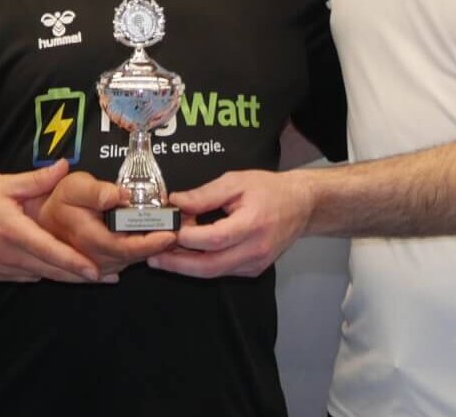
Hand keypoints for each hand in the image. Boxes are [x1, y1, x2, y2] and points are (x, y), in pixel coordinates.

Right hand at [0, 161, 101, 283]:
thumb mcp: (3, 185)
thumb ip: (37, 179)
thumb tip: (64, 166)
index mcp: (13, 232)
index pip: (50, 252)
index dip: (75, 263)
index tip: (96, 270)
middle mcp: (9, 255)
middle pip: (52, 271)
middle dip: (81, 275)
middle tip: (109, 276)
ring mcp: (3, 268)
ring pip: (42, 277)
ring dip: (67, 278)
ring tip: (93, 277)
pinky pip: (28, 277)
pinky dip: (46, 276)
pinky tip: (62, 272)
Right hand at [35, 171, 177, 279]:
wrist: (40, 219)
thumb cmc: (59, 201)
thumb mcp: (74, 186)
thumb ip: (95, 191)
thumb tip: (117, 195)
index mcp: (86, 238)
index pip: (122, 248)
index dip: (148, 244)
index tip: (168, 235)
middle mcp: (89, 258)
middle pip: (129, 258)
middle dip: (155, 247)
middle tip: (178, 231)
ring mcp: (91, 266)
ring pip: (126, 264)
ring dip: (147, 252)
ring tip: (166, 235)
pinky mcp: (93, 269)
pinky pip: (120, 266)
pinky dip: (136, 255)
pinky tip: (148, 244)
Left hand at [147, 169, 314, 277]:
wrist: (301, 205)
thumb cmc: (269, 189)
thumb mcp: (236, 181)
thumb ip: (205, 194)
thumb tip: (176, 202)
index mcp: (252, 224)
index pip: (214, 239)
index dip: (187, 238)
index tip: (167, 228)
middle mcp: (255, 250)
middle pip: (210, 266)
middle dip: (178, 264)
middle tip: (153, 258)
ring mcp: (255, 263)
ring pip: (214, 272)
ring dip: (186, 267)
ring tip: (163, 257)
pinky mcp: (253, 269)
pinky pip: (222, 271)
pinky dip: (202, 265)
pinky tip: (186, 255)